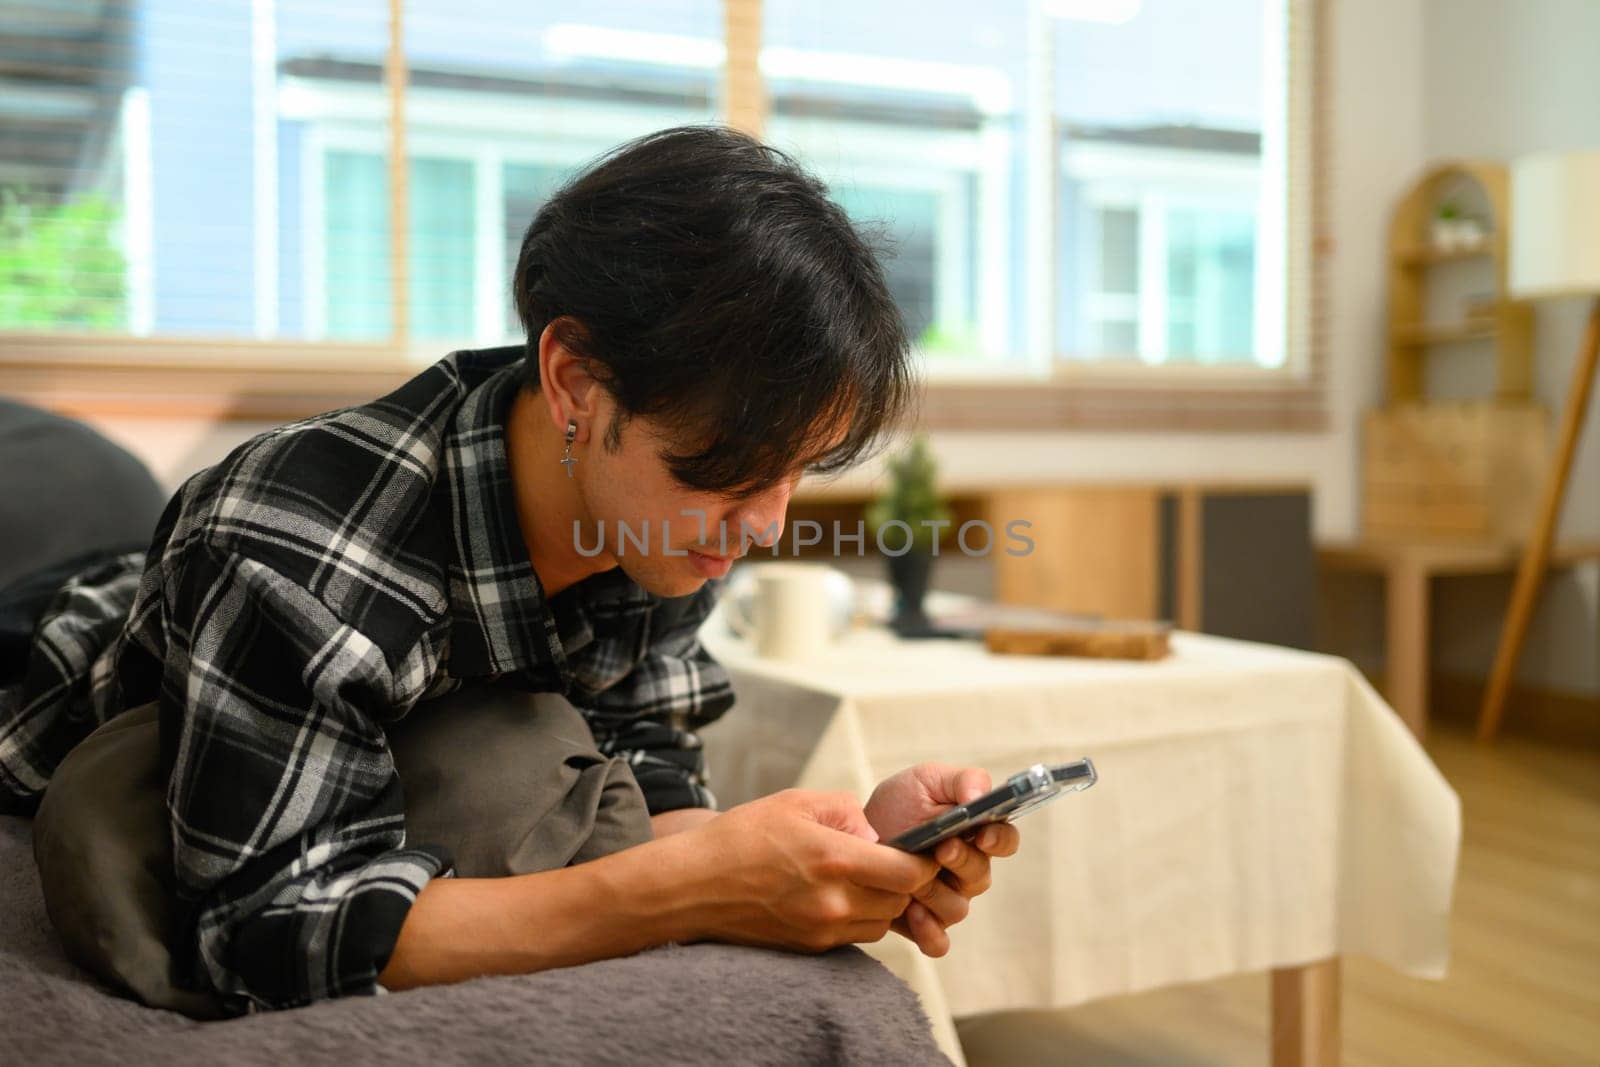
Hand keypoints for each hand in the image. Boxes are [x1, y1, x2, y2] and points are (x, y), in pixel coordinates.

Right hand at [676, 790, 940, 953]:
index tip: (916, 847)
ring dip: (882, 902)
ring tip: (857, 876)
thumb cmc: (740, 837)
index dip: (923, 861)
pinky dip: (857, 917)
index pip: (910, 874)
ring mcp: (822, 931)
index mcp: (834, 859)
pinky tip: (834, 895)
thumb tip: (877, 834)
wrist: (690, 887)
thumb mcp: (794, 803)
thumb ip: (846, 811)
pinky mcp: (810, 948)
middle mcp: (834, 902)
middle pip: (901, 901)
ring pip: (882, 923)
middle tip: (888, 859)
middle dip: (903, 881)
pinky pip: (855, 936)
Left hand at [863, 764, 1021, 956]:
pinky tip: (913, 913)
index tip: (982, 834)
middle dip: (961, 862)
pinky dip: (929, 933)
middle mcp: (967, 870)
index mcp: (976, 833)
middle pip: (981, 876)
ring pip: (957, 908)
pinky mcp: (922, 922)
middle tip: (941, 848)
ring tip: (912, 878)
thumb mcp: (928, 780)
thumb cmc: (898, 803)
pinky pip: (938, 942)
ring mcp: (945, 897)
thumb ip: (962, 780)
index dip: (999, 840)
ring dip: (935, 892)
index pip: (1005, 841)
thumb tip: (981, 795)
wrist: (854, 834)